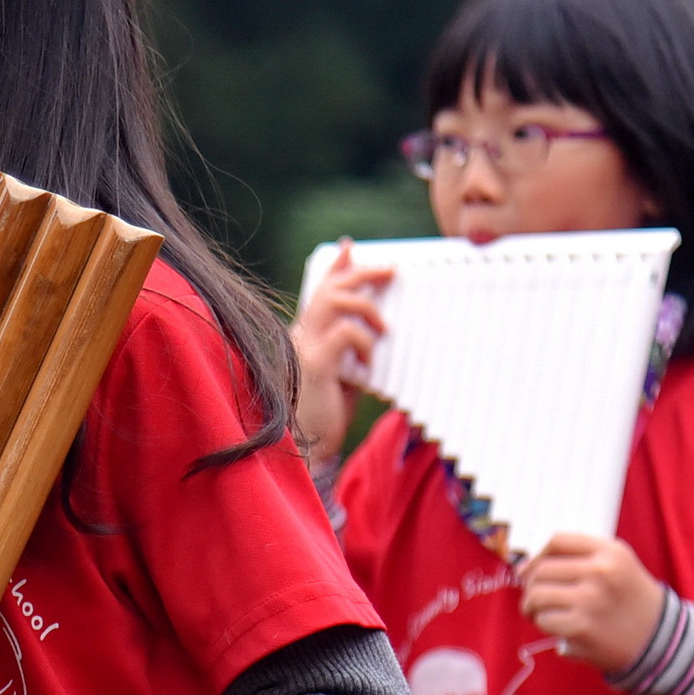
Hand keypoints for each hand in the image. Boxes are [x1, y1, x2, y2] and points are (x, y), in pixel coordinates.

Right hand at [290, 239, 390, 462]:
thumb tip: (378, 334)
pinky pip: (344, 335)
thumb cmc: (324, 413)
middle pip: (329, 287)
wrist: (304, 448)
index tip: (350, 246)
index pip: (321, 290)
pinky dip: (363, 342)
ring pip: (333, 301)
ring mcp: (305, 348)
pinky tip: (370, 364)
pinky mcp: (315, 365)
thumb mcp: (342, 375)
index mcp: (307, 335)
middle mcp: (302, 335)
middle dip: (361, 272)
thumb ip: (351, 352)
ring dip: (365, 305)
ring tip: (384, 325)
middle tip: (391, 270)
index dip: (336, 267)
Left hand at [519, 533, 664, 673]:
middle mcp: (601, 572)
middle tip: (537, 599)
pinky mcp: (582, 628)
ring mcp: (591, 600)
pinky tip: (556, 626)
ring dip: (531, 607)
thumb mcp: (616, 564)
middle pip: (542, 570)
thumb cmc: (628, 598)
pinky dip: (543, 624)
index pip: (557, 540)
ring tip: (540, 612)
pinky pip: (544, 620)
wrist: (658, 638)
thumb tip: (523, 568)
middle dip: (531, 586)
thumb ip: (577, 556)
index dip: (537, 555)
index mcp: (610, 551)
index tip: (530, 570)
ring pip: (537, 595)